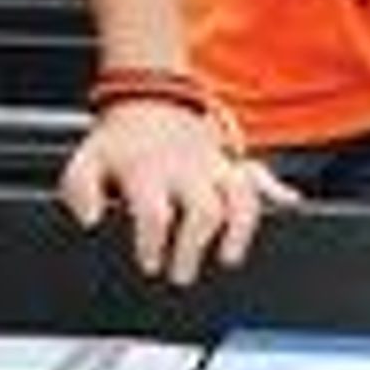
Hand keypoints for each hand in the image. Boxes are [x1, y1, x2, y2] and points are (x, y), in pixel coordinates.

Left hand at [57, 99, 288, 285]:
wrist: (148, 94)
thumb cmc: (118, 141)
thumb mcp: (85, 161)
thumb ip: (80, 191)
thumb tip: (90, 220)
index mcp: (147, 172)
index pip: (154, 212)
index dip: (152, 243)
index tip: (149, 264)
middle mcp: (184, 170)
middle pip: (202, 210)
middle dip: (195, 246)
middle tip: (183, 275)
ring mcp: (212, 165)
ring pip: (238, 195)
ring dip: (240, 227)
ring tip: (230, 256)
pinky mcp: (230, 161)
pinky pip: (259, 172)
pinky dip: (276, 190)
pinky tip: (289, 204)